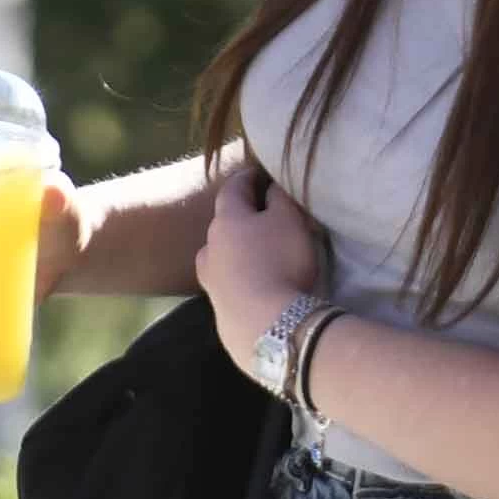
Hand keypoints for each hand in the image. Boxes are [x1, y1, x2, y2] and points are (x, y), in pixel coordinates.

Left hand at [197, 152, 319, 370]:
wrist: (265, 325)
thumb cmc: (279, 262)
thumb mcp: (289, 221)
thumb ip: (280, 198)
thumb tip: (271, 185)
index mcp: (225, 221)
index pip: (232, 189)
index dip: (246, 178)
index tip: (258, 173)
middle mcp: (209, 248)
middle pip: (223, 224)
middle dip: (241, 217)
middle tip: (262, 215)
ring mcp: (210, 281)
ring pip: (221, 257)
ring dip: (236, 251)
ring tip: (256, 253)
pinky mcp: (218, 310)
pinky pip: (228, 284)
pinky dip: (240, 278)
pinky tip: (254, 285)